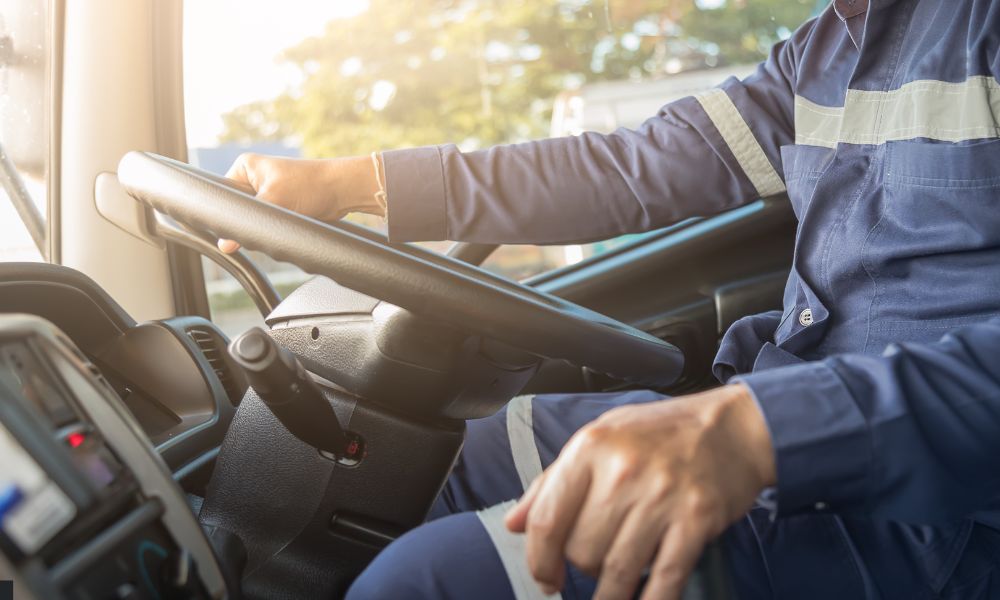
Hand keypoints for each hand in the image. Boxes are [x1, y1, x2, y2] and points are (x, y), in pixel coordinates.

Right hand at [217, 153, 383, 252]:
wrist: (342, 191)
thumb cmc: (311, 185)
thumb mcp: (274, 201)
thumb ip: (248, 221)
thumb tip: (225, 244)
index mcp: (245, 167)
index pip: (222, 195)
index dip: (226, 213)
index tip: (233, 227)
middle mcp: (253, 179)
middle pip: (237, 210)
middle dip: (247, 221)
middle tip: (261, 224)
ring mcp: (266, 194)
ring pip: (252, 220)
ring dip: (262, 226)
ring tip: (277, 222)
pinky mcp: (279, 208)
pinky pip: (266, 224)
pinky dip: (272, 229)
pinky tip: (281, 228)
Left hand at [505, 384, 775, 599]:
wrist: (733, 427)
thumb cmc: (662, 432)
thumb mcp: (600, 438)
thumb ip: (552, 481)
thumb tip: (514, 524)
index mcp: (591, 448)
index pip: (548, 519)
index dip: (539, 559)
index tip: (545, 578)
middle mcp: (623, 471)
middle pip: (581, 550)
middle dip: (582, 567)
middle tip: (594, 562)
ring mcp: (661, 497)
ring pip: (616, 570)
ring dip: (610, 594)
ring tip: (612, 594)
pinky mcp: (696, 520)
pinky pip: (664, 578)